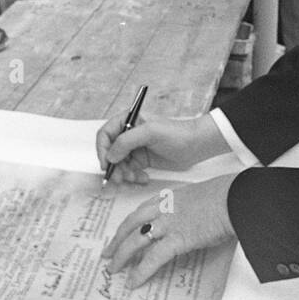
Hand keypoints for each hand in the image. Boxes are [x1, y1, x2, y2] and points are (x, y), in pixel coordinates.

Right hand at [96, 113, 229, 185]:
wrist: (196, 145)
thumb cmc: (176, 133)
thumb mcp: (150, 132)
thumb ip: (126, 141)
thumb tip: (110, 155)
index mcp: (128, 120)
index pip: (105, 134)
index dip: (102, 149)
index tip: (106, 164)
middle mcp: (129, 134)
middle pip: (110, 152)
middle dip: (114, 166)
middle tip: (119, 178)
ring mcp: (135, 148)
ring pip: (119, 165)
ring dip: (124, 174)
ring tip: (135, 178)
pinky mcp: (142, 160)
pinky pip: (130, 172)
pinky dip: (133, 177)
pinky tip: (144, 178)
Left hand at [102, 174, 237, 287]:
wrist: (237, 198)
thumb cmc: (228, 195)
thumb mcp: (204, 195)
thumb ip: (192, 207)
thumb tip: (195, 219)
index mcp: (170, 196)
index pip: (142, 210)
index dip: (130, 223)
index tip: (123, 231)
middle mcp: (164, 208)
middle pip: (131, 224)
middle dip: (117, 239)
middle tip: (107, 252)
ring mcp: (169, 223)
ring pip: (135, 240)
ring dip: (121, 255)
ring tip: (113, 269)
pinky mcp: (178, 240)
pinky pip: (153, 258)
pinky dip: (141, 271)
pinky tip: (133, 282)